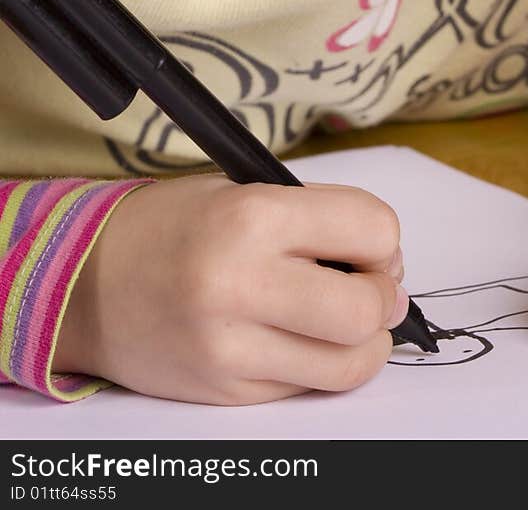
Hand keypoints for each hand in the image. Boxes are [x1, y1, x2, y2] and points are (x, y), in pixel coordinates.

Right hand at [53, 175, 407, 404]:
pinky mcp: (226, 391)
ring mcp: (231, 346)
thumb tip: (386, 262)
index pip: (370, 229)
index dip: (383, 238)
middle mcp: (242, 283)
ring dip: (366, 342)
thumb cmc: (173, 228)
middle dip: (384, 297)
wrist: (86, 282)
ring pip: (348, 364)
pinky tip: (304, 339)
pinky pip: (307, 388)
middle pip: (365, 309)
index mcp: (251, 216)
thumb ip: (314, 218)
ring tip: (348, 320)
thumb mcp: (241, 191)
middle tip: (372, 286)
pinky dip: (322, 365)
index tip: (371, 243)